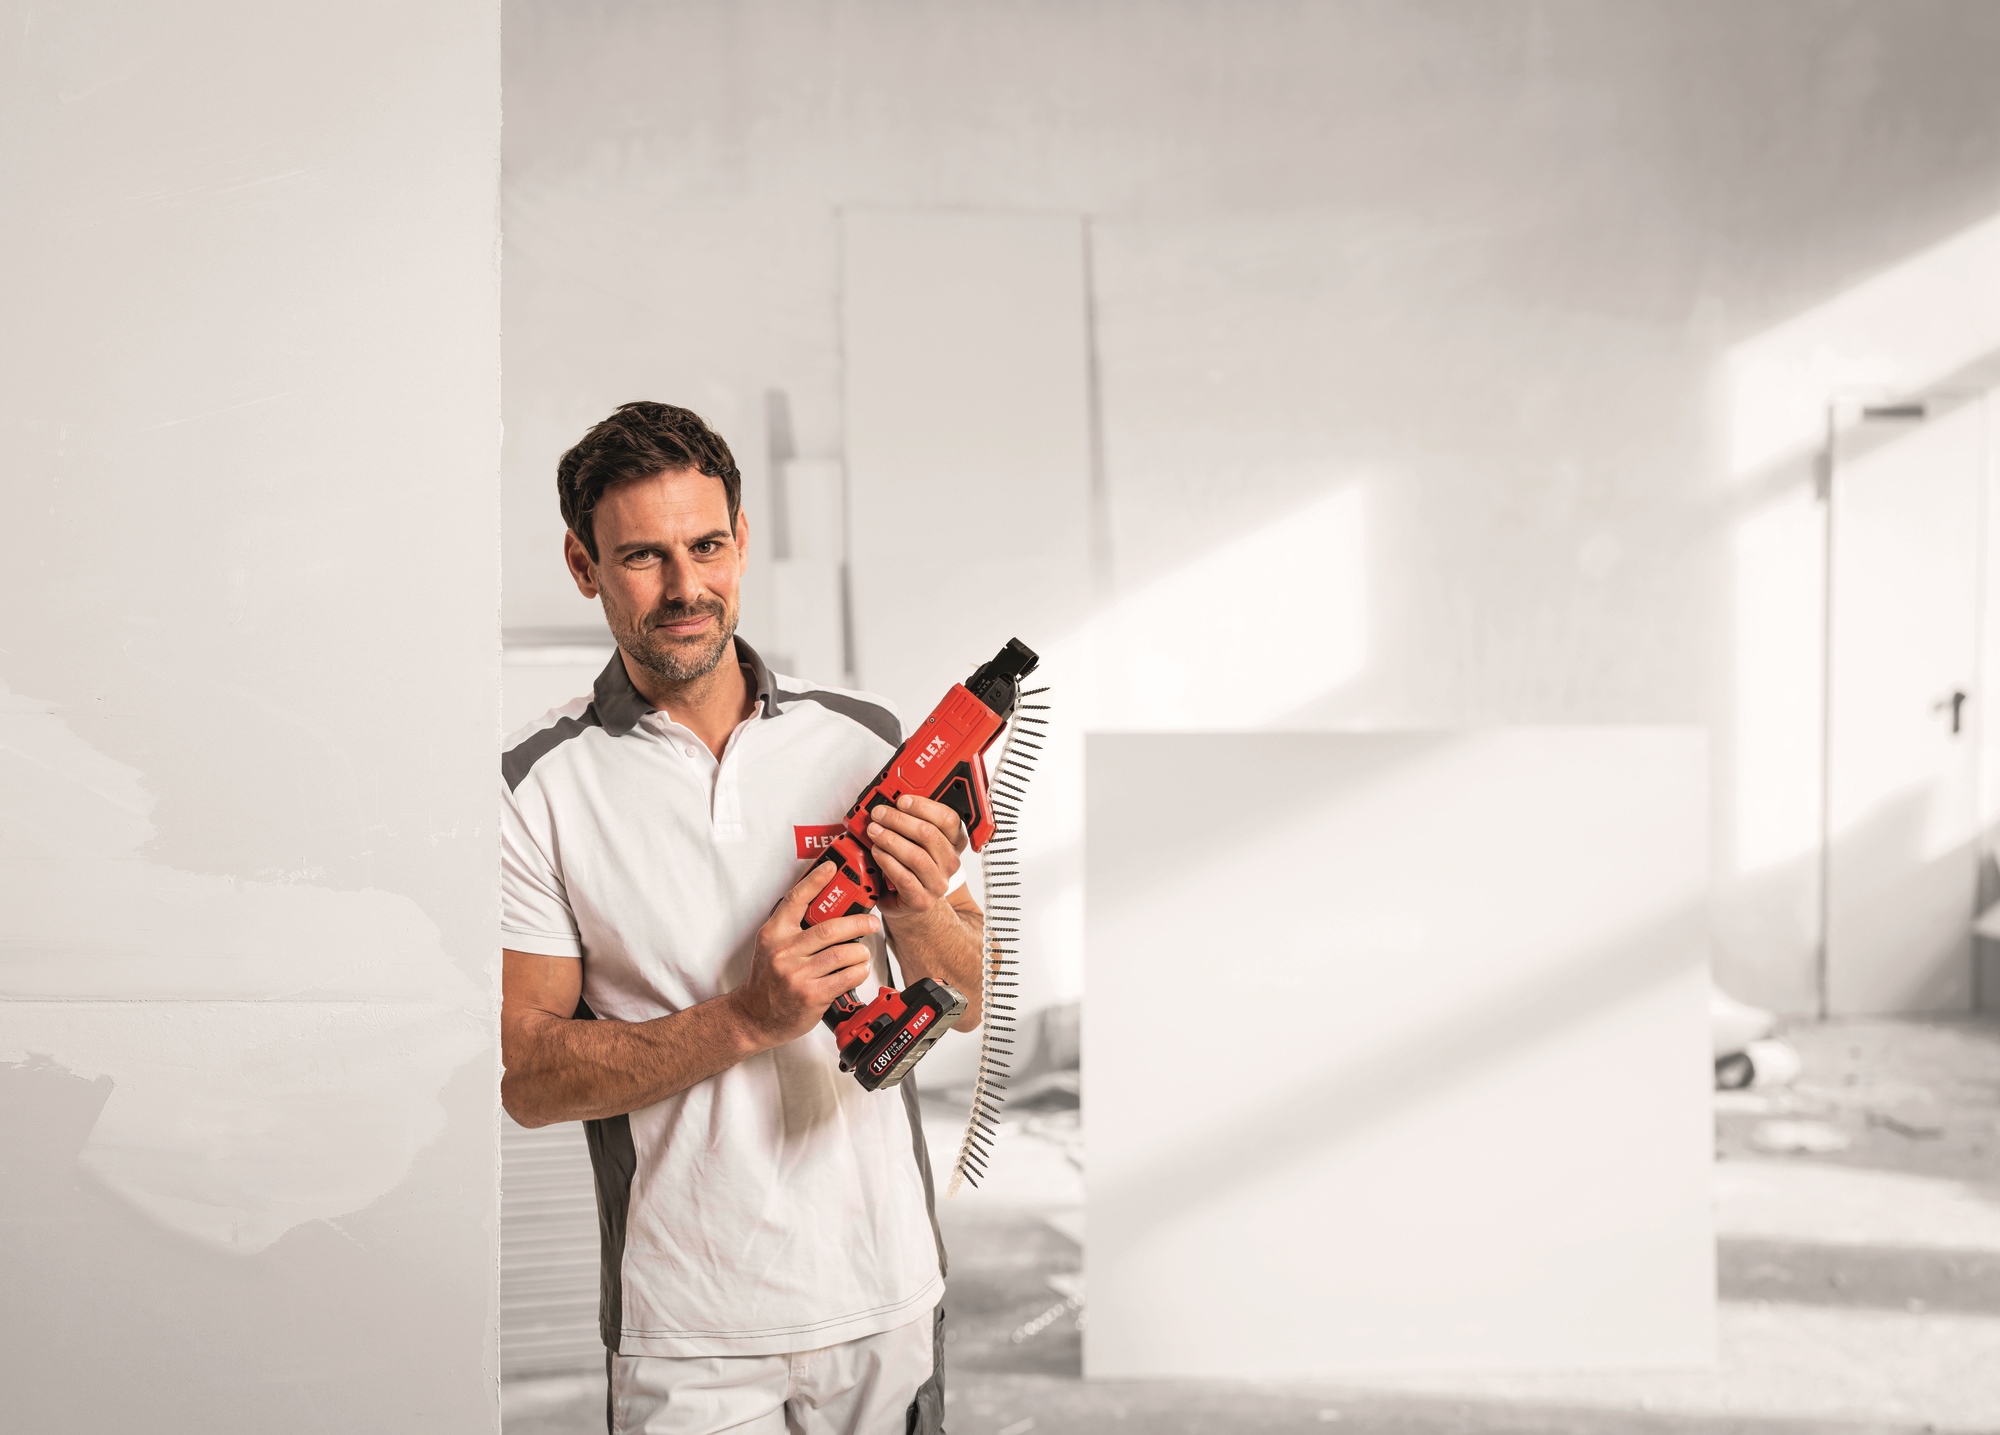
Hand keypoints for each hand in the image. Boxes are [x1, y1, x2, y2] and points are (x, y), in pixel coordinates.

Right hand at [731, 863, 880, 1046]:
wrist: (754, 1017)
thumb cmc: (768, 981)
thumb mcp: (771, 947)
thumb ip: (793, 929)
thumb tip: (827, 908)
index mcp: (774, 935)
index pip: (796, 900)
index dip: (815, 880)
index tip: (832, 868)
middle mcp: (784, 952)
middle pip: (830, 928)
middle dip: (858, 922)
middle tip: (871, 921)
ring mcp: (797, 975)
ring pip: (843, 953)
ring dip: (861, 951)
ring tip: (863, 952)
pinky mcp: (811, 995)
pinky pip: (846, 977)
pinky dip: (859, 971)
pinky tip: (858, 969)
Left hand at [866, 794, 964, 917]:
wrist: (909, 903)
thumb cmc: (912, 868)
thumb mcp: (916, 842)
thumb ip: (910, 823)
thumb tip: (889, 804)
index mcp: (954, 843)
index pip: (948, 819)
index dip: (924, 806)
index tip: (902, 800)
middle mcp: (950, 863)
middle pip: (929, 835)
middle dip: (899, 820)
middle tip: (880, 814)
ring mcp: (938, 883)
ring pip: (916, 856)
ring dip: (891, 839)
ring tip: (874, 832)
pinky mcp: (922, 899)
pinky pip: (904, 877)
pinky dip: (887, 861)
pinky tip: (877, 852)